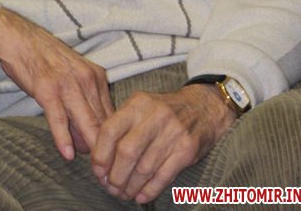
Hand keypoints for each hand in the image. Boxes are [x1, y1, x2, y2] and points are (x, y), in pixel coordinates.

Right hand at [0, 6, 113, 159]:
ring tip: (95, 170)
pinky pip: (59, 118)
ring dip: (91, 148)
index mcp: (96, 76)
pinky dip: (64, 138)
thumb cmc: (45, 60)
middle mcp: (87, 80)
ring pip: (86, 122)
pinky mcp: (48, 90)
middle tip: (107, 171)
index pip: (112, 115)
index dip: (113, 139)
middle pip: (102, 122)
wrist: (19, 39)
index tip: (113, 158)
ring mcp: (68, 84)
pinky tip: (68, 154)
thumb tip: (89, 139)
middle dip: (106, 148)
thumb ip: (84, 103)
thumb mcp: (73, 76)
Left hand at [91, 84, 235, 203]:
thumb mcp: (140, 107)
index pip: (110, 130)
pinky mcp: (186, 149)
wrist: (202, 107)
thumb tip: (100, 159)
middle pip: (126, 152)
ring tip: (124, 193)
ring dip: (131, 186)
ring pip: (144, 168)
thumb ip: (121, 127)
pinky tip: (141, 196)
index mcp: (138, 104)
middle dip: (116, 176)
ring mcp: (172, 132)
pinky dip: (149, 190)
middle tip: (111, 187)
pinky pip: (163, 176)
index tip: (98, 171)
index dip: (100, 155)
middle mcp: (154, 116)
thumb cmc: (163, 111)